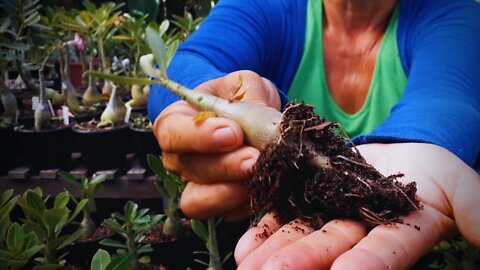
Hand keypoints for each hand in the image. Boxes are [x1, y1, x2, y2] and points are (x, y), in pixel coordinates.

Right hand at [153, 70, 280, 220]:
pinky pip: (225, 214)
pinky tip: (264, 189)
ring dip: (227, 193)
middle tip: (254, 157)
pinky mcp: (220, 203)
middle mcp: (180, 157)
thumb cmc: (241, 97)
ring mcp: (197, 184)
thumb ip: (248, 95)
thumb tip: (258, 122)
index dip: (198, 137)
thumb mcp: (244, 83)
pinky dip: (244, 206)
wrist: (256, 118)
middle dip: (223, 166)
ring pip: (197, 201)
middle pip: (188, 169)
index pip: (171, 133)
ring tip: (256, 177)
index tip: (233, 133)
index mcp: (177, 122)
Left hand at [235, 143, 479, 268]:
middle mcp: (359, 234)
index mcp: (399, 237)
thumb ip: (475, 214)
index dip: (364, 265)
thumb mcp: (464, 191)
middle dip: (300, 263)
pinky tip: (243, 247)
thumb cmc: (438, 175)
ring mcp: (330, 217)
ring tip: (247, 267)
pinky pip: (285, 215)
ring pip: (301, 236)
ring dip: (273, 253)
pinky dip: (264, 229)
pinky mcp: (309, 198)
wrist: (403, 156)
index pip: (381, 255)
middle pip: (329, 251)